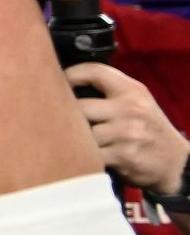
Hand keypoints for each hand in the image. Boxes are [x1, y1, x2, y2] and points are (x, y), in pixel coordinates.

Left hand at [68, 62, 189, 195]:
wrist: (176, 163)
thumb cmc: (147, 128)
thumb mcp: (137, 101)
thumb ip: (108, 89)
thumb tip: (64, 81)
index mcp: (132, 90)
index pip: (94, 71)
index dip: (70, 75)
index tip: (58, 83)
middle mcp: (130, 109)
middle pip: (79, 106)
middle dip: (68, 114)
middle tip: (63, 119)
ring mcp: (127, 133)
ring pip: (82, 132)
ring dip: (77, 138)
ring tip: (80, 139)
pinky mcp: (123, 156)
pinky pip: (89, 153)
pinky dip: (86, 155)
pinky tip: (90, 154)